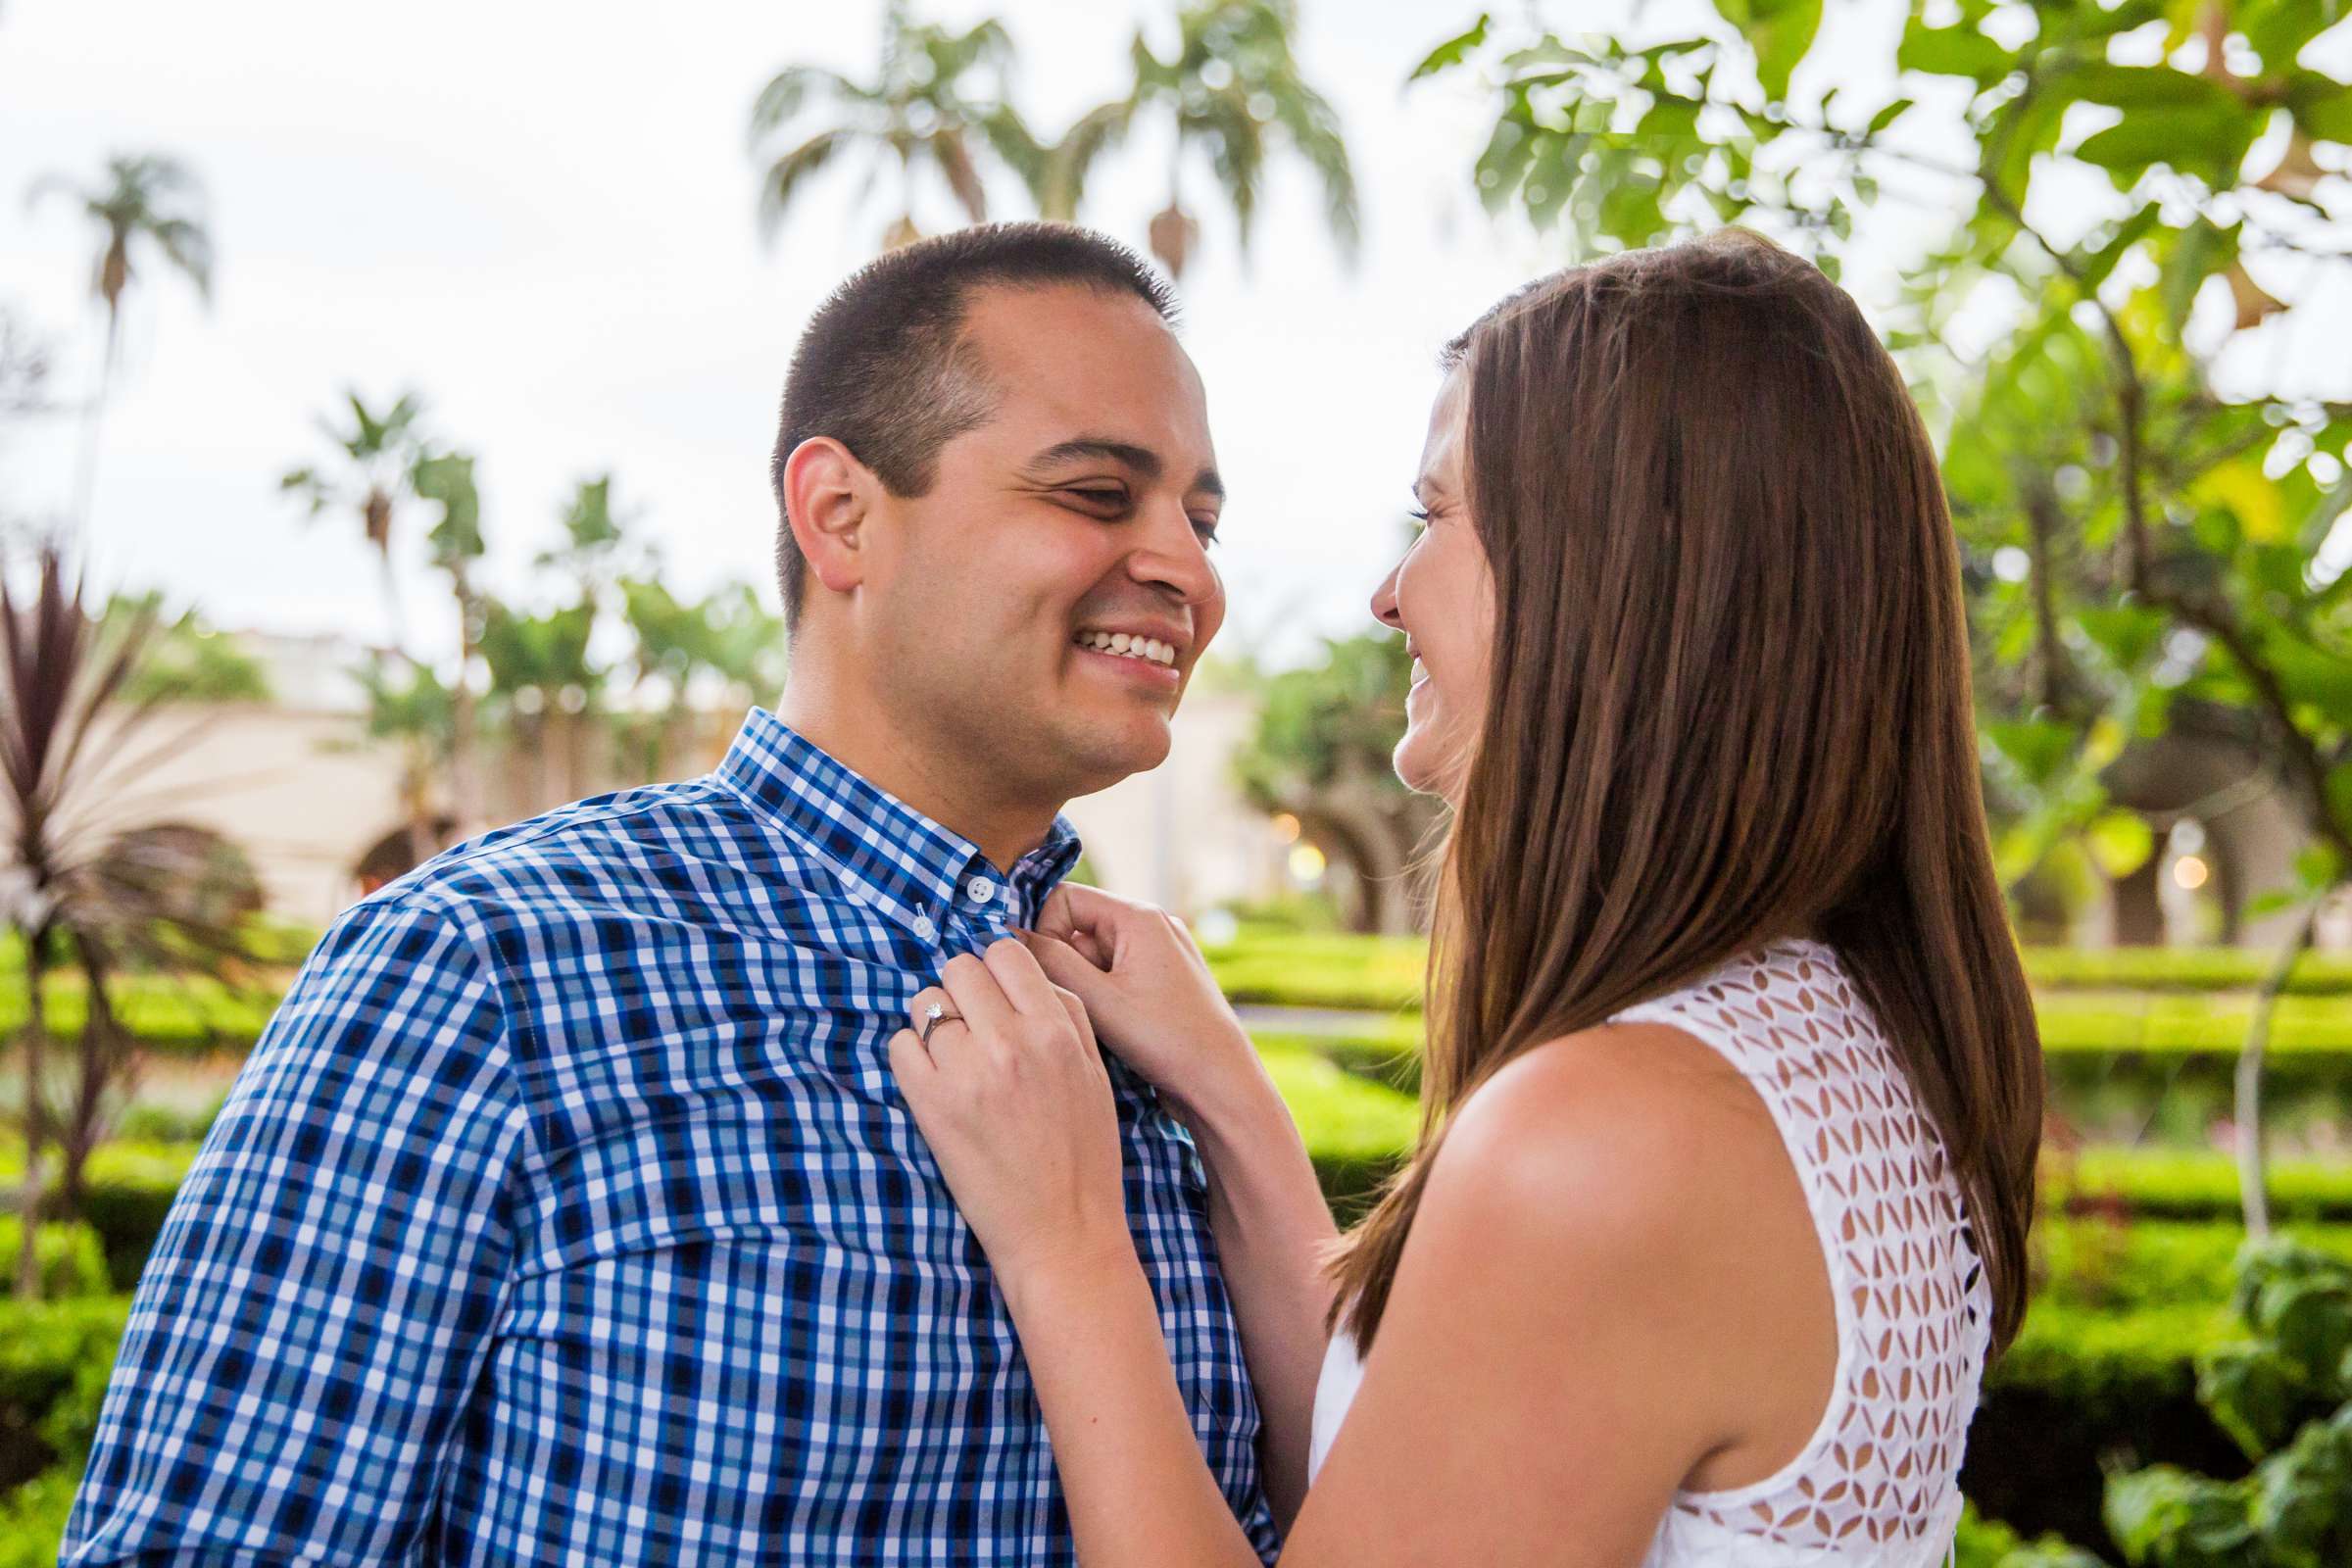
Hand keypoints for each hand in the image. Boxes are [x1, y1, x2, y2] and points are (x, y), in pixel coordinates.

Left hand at [888, 937, 1135, 1287]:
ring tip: (951, 1056)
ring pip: (924, 1003)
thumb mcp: (1095, 1074)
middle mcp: (1011, 1043)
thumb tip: (1024, 974)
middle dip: (961, 990)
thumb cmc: (1085, 1155)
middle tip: (969, 1023)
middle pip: (959, 968)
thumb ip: (1066, 1016)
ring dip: (933, 1022)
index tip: (993, 993)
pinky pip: (899, 1046)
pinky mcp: (932, 1106)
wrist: (1063, 1233)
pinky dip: (910, 1055)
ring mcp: (967, 1074)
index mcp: (1056, 1031)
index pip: (1006, 952)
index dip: (995, 969)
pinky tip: (932, 1079)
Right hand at [1015, 884, 1264, 1127]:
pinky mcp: (1161, 982)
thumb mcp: (1098, 1001)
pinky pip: (1114, 977)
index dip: (1042, 933)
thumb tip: (1005, 936)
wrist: (1223, 1085)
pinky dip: (1102, 1000)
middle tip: (1072, 1007)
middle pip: (1078, 929)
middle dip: (1065, 967)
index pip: (1064, 899)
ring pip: (1093, 958)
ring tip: (1099, 1025)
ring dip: (1082, 988)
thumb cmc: (1168, 1042)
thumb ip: (1050, 963)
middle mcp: (1153, 926)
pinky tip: (1112, 1031)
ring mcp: (1159, 954)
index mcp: (1140, 917)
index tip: (1041, 976)